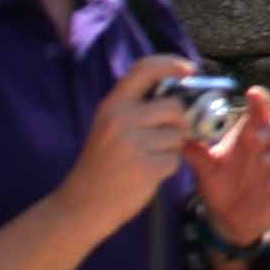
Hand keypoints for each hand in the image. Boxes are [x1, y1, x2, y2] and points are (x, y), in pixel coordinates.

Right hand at [68, 55, 209, 233]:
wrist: (81, 206)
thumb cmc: (101, 165)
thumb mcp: (108, 126)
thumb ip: (136, 109)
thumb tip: (178, 93)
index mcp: (111, 105)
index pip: (144, 69)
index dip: (171, 64)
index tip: (189, 70)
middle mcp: (121, 119)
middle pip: (174, 106)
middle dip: (179, 122)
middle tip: (166, 137)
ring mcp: (134, 143)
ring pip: (178, 135)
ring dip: (171, 149)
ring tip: (147, 159)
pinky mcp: (146, 167)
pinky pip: (175, 160)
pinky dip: (167, 168)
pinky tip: (146, 175)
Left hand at [182, 89, 269, 247]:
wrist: (228, 218)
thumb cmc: (219, 184)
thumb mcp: (205, 168)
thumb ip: (196, 153)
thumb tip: (179, 137)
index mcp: (251, 131)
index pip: (263, 106)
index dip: (262, 98)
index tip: (252, 94)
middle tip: (257, 138)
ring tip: (263, 161)